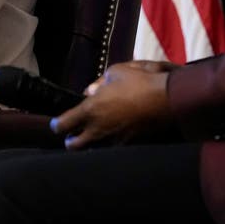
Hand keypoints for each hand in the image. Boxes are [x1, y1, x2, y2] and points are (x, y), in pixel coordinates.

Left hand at [50, 60, 177, 149]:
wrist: (167, 98)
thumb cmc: (140, 81)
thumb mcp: (116, 72)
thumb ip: (99, 83)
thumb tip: (90, 91)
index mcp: (90, 109)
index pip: (62, 125)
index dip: (57, 126)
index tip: (57, 124)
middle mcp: (99, 128)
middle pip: (74, 145)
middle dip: (71, 141)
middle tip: (73, 136)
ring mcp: (114, 139)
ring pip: (93, 150)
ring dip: (89, 145)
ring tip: (92, 139)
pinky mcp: (130, 145)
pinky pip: (113, 149)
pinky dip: (109, 146)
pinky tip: (112, 139)